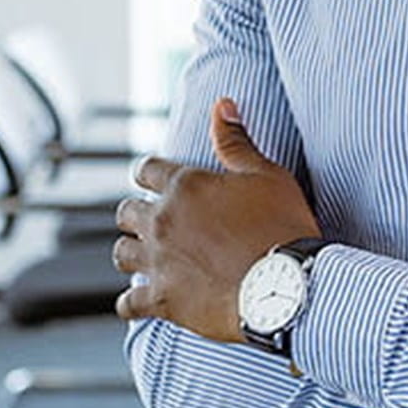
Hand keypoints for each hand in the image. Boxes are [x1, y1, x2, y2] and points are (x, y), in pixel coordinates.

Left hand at [112, 98, 321, 341]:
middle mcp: (163, 221)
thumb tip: (221, 105)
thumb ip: (236, 141)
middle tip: (154, 220)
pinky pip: (128, 302)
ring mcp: (159, 262)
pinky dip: (132, 301)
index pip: (146, 169)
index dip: (151, 173)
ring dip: (132, 252)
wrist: (286, 286)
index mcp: (185, 186)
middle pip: (126, 211)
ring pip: (121, 254)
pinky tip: (140, 300)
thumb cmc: (281, 226)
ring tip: (147, 255)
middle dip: (136, 212)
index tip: (156, 180)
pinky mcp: (162, 301)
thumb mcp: (266, 174)